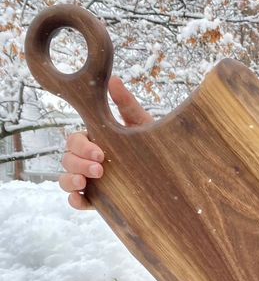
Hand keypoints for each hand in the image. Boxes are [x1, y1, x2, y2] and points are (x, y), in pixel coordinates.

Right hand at [59, 75, 153, 210]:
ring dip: (71, 179)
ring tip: (85, 183)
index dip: (82, 146)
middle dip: (79, 162)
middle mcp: (90, 159)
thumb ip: (127, 105)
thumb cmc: (154, 146)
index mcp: (96, 140)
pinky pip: (77, 200)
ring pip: (66, 177)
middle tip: (100, 169)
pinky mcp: (98, 199)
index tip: (101, 153)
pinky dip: (74, 200)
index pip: (76, 140)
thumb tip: (113, 80)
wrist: (170, 174)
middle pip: (68, 158)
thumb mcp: (142, 125)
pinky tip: (81, 199)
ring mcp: (92, 180)